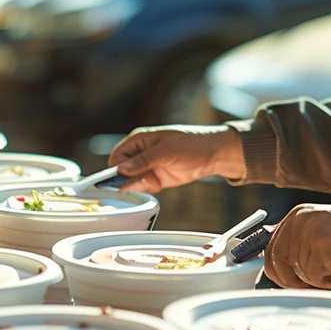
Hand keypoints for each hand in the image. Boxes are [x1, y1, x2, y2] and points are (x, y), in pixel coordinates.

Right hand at [109, 124, 245, 192]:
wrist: (214, 154)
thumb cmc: (192, 144)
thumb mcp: (167, 151)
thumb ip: (143, 160)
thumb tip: (121, 169)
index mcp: (138, 140)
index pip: (116, 157)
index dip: (116, 169)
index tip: (121, 179)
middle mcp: (140, 153)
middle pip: (120, 170)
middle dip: (127, 179)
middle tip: (142, 181)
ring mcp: (148, 166)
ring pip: (130, 181)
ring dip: (138, 185)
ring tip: (154, 180)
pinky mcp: (156, 178)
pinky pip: (143, 187)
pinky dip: (146, 189)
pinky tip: (158, 185)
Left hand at [264, 204, 330, 288]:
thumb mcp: (320, 233)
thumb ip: (297, 244)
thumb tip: (274, 265)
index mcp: (297, 215)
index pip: (271, 249)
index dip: (279, 272)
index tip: (291, 282)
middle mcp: (300, 219)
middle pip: (279, 263)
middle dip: (295, 279)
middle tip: (317, 279)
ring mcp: (310, 231)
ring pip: (298, 273)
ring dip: (318, 278)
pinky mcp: (322, 245)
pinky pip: (314, 278)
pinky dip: (329, 281)